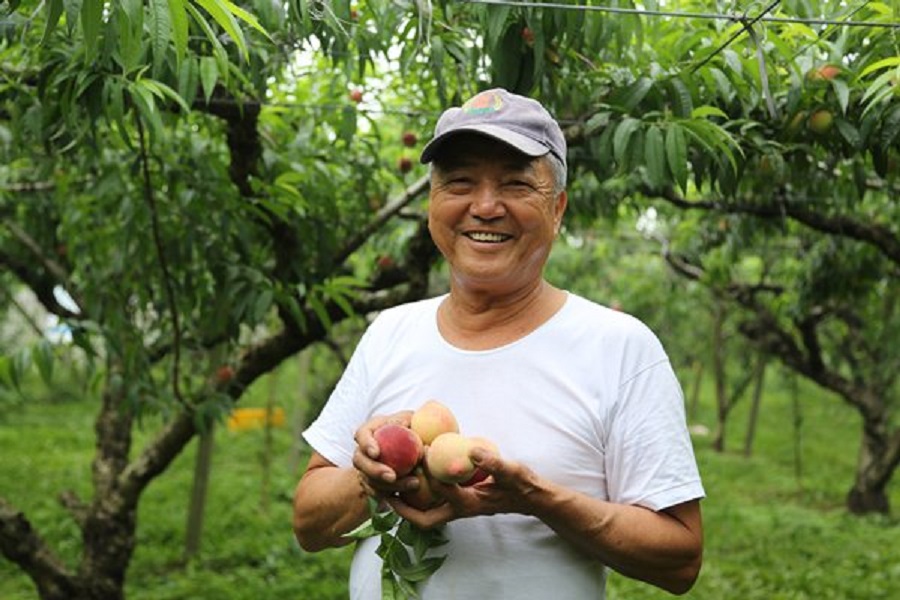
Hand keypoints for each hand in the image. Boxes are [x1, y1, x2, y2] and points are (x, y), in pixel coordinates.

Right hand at [351, 411, 417, 497]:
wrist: (415, 445)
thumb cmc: (414, 427)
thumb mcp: (412, 419)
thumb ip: (407, 420)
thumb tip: (402, 424)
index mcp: (371, 430)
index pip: (361, 434)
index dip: (366, 444)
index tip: (376, 453)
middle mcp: (364, 450)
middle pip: (360, 461)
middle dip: (374, 471)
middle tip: (391, 477)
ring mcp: (367, 468)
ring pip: (370, 480)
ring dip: (389, 486)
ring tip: (414, 484)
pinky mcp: (376, 484)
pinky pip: (379, 494)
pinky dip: (392, 497)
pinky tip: (406, 498)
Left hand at [387, 446, 541, 527]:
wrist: (530, 497)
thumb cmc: (520, 485)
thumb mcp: (510, 471)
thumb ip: (492, 463)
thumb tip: (471, 450)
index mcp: (469, 503)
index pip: (441, 490)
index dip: (426, 473)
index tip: (415, 454)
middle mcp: (459, 509)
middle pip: (422, 519)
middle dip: (401, 508)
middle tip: (382, 491)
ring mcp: (458, 508)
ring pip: (424, 514)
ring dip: (406, 503)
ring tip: (388, 485)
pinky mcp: (459, 502)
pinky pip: (432, 504)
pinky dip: (418, 495)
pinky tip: (412, 476)